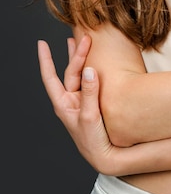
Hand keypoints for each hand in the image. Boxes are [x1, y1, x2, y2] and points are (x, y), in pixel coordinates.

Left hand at [37, 36, 144, 175]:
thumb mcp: (90, 116)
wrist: (106, 156)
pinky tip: (97, 61)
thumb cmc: (93, 140)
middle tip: (85, 38)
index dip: (46, 60)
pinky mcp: (94, 102)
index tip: (41, 44)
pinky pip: (92, 81)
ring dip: (82, 58)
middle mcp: (71, 100)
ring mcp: (82, 100)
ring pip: (81, 74)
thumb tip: (89, 70)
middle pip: (71, 71)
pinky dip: (94, 69)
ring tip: (82, 42)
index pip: (51, 77)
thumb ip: (89, 92)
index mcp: (63, 103)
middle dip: (76, 54)